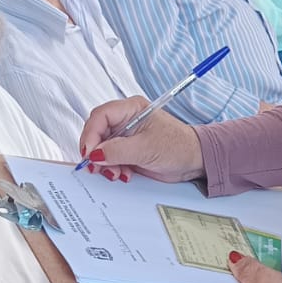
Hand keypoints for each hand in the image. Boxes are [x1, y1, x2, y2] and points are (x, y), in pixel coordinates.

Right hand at [78, 96, 205, 182]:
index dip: (90, 134)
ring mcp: (125, 135)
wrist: (193, 161)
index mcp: (131, 108)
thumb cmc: (178, 146)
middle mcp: (126, 119)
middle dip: (95, 151)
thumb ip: (118, 151)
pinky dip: (112, 168)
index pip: (101, 116)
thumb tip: (95, 154)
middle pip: (97, 132)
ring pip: (101, 147)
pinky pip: (109, 158)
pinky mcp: (127, 150)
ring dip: (104, 163)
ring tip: (116, 173)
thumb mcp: (146, 148)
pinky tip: (123, 174)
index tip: (89, 152)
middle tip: (97, 166)